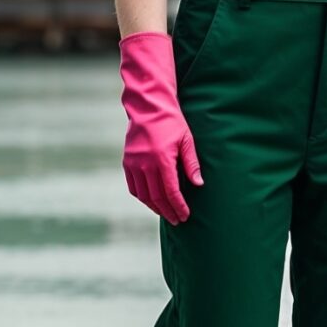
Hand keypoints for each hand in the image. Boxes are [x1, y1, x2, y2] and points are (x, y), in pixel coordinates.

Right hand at [119, 32, 201, 222]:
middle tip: (177, 220)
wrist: (148, 106)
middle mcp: (145, 164)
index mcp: (162, 159)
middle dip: (168, 211)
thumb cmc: (171, 122)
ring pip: (143, 195)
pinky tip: (151, 201)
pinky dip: (142, 197)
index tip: (185, 215)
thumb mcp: (186, 140)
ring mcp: (133, 164)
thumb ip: (192, 164)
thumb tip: (198, 184)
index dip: (178, 206)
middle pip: (157, 197)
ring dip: (155, 207)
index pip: (170, 191)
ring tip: (166, 213)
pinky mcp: (127, 162)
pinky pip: (133, 186)